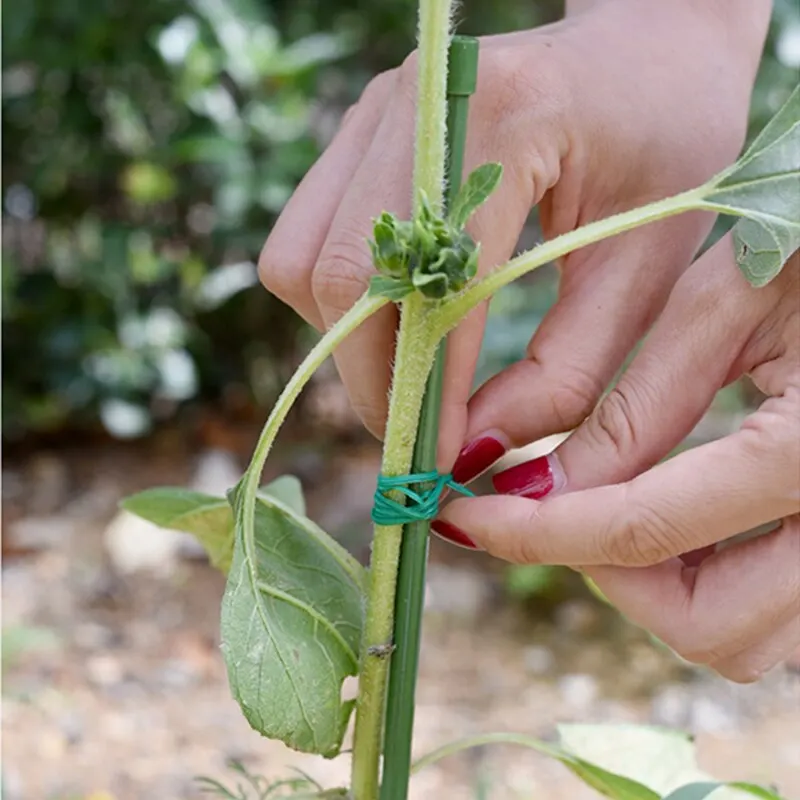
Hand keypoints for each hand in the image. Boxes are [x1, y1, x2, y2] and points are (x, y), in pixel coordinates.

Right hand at [260, 1, 769, 468]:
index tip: (443, 459)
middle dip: (372, 378)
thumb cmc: (668, 147)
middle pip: (339, 278)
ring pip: (302, 263)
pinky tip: (400, 320)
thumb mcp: (647, 269)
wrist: (648, 44)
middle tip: (420, 433)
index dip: (428, 389)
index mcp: (506, 119)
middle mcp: (416, 105)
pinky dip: (340, 304)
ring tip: (414, 375)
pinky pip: (307, 241)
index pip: (430, 287)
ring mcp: (375, 113)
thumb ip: (567, 371)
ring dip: (346, 341)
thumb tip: (478, 448)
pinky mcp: (360, 133)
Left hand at [437, 240, 799, 682]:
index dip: (533, 532)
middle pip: (708, 624)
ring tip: (609, 508)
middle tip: (551, 510)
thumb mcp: (723, 307)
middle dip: (610, 578)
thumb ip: (635, 410)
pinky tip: (675, 515)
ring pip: (747, 634)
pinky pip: (776, 606)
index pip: (639, 528)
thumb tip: (536, 489)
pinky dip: (709, 579)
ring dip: (661, 590)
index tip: (462, 517)